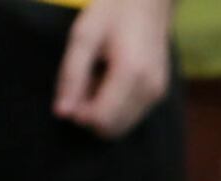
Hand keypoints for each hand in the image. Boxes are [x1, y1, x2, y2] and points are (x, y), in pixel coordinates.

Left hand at [52, 0, 169, 133]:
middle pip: (109, 129)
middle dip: (91, 114)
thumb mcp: (83, 37)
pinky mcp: (158, 94)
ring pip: (119, 127)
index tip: (75, 88)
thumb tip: (62, 113)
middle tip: (87, 81)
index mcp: (131, 73)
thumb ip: (71, 76)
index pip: (99, 121)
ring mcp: (157, 93)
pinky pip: (129, 117)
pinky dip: (115, 107)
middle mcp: (149, 89)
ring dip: (102, 111)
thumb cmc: (114, 12)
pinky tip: (112, 81)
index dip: (79, 113)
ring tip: (100, 78)